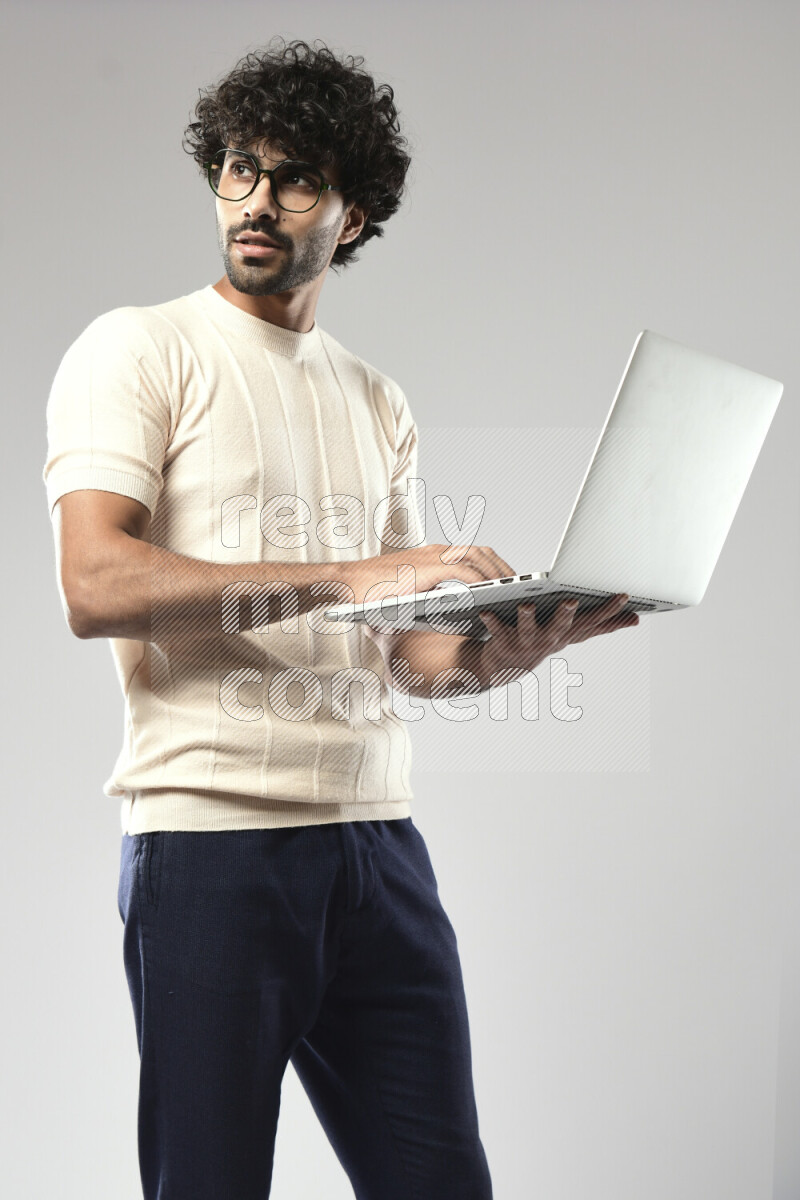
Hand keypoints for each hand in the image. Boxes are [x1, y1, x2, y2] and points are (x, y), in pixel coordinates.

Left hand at [478, 593, 638, 681]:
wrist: (507, 667)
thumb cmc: (545, 640)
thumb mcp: (576, 633)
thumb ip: (604, 625)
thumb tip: (635, 620)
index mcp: (569, 633)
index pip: (593, 621)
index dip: (610, 610)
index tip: (623, 595)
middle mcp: (550, 639)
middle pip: (561, 627)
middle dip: (567, 615)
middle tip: (570, 600)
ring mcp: (527, 642)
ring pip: (528, 630)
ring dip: (527, 619)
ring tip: (525, 605)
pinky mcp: (504, 642)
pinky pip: (497, 630)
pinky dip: (492, 621)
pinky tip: (486, 610)